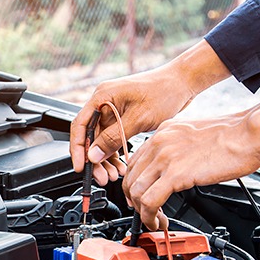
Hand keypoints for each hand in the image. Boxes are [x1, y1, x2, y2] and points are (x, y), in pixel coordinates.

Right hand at [70, 40, 231, 184]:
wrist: (182, 83)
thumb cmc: (164, 92)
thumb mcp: (138, 118)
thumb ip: (114, 137)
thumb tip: (94, 154)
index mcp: (102, 96)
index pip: (80, 125)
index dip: (77, 148)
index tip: (80, 166)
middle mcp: (104, 102)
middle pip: (90, 136)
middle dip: (95, 159)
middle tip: (103, 177)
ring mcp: (114, 110)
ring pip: (101, 140)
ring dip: (106, 159)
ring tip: (114, 175)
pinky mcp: (123, 117)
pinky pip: (113, 138)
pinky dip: (115, 152)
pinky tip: (121, 165)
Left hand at [122, 95, 259, 229]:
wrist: (248, 134)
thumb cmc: (232, 135)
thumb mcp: (194, 135)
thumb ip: (179, 149)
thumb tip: (176, 167)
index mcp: (163, 132)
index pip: (134, 161)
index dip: (134, 184)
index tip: (140, 197)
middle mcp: (159, 142)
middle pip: (130, 177)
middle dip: (133, 201)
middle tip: (144, 213)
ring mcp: (165, 157)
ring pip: (135, 191)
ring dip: (141, 212)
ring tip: (154, 222)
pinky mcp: (176, 174)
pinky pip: (150, 201)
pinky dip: (149, 217)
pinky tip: (158, 222)